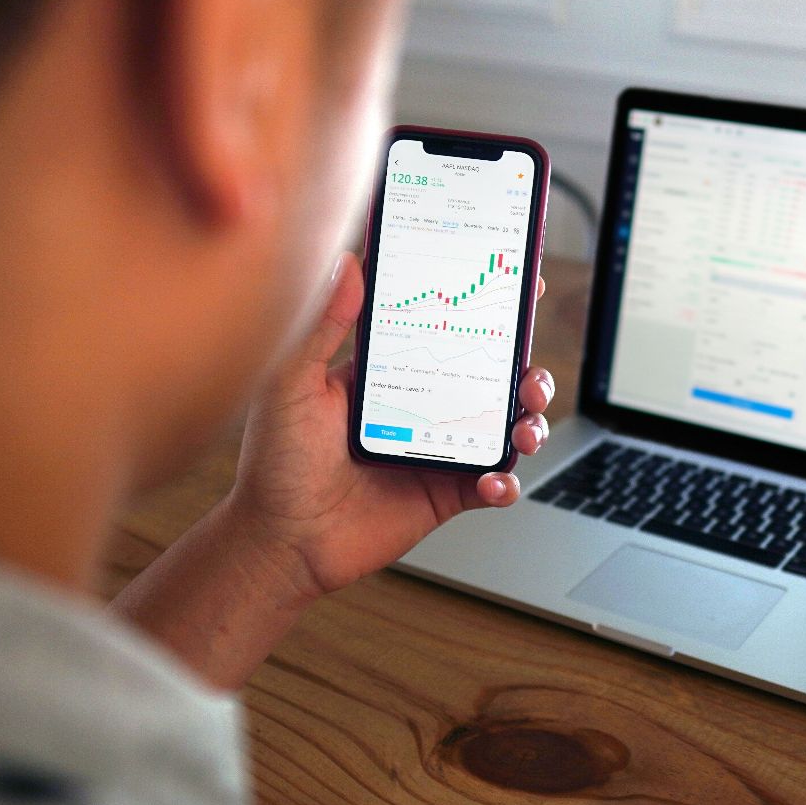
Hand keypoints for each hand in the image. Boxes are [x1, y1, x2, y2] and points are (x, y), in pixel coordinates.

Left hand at [227, 251, 553, 597]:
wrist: (281, 542)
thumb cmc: (275, 462)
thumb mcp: (291, 382)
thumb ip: (323, 324)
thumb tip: (346, 262)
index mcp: (390, 370)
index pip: (447, 326)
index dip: (485, 306)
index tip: (517, 285)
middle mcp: (422, 405)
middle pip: (492, 375)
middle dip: (525, 367)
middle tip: (529, 371)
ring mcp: (437, 449)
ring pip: (505, 425)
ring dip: (529, 420)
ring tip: (525, 427)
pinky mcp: (445, 493)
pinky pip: (494, 483)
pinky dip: (506, 482)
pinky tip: (494, 480)